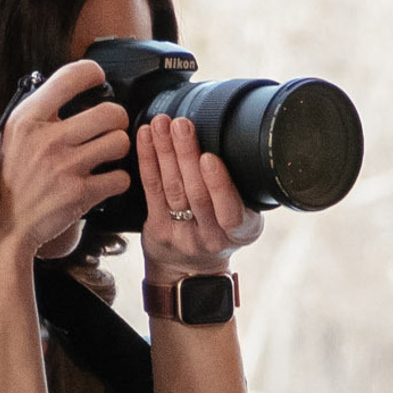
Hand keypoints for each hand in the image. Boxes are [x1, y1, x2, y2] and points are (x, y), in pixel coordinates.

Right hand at [0, 59, 129, 269]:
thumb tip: (2, 131)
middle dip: (116, 118)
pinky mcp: (82, 194)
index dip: (91, 74)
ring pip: (120, 142)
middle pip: (111, 112)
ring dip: (118, 149)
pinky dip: (118, 181)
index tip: (97, 80)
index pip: (69, 78)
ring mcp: (68, 167)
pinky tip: (105, 183)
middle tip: (109, 128)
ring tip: (107, 156)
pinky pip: (121, 178)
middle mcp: (49, 139)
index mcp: (24, 120)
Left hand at [137, 113, 262, 282]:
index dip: (218, 184)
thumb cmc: (222, 231)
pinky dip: (148, 160)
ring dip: (165, 152)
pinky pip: (152, 190)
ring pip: (173, 189)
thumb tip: (235, 143)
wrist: (192, 268)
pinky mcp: (159, 229)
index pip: (230, 210)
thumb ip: (240, 192)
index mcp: (243, 231)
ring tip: (162, 124)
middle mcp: (212, 237)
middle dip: (187, 155)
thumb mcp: (245, 217)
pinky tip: (147, 138)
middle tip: (181, 125)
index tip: (209, 157)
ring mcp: (183, 235)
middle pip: (196, 193)